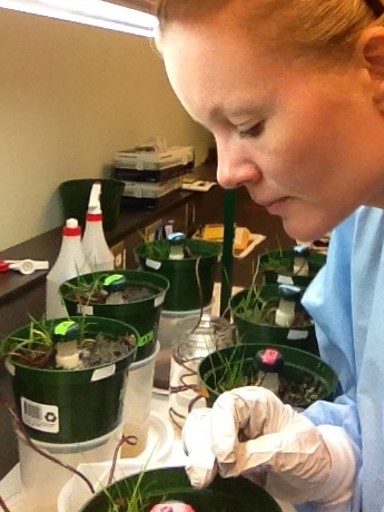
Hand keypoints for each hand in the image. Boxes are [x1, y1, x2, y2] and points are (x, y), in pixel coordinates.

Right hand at [183, 387, 355, 504]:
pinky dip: (197, 463)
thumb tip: (229, 464)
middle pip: (207, 419)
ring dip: (196, 455)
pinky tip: (201, 478)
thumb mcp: (294, 449)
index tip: (225, 458)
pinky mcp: (225, 454)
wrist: (317, 476)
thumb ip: (262, 452)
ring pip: (199, 434)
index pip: (228, 405)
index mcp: (257, 403)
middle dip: (202, 445)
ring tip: (200, 480)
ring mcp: (229, 434)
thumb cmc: (311, 453)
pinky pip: (202, 452)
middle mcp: (238, 415)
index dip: (221, 428)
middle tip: (203, 476)